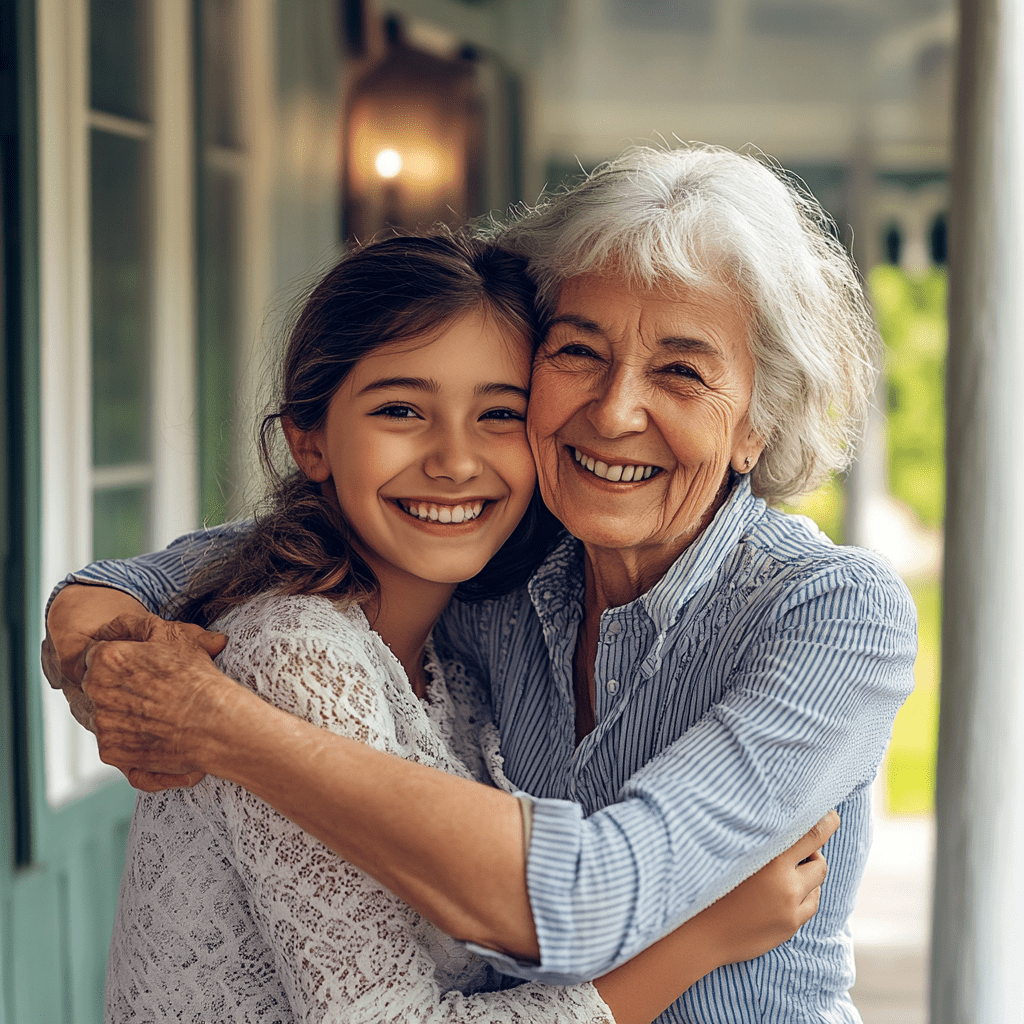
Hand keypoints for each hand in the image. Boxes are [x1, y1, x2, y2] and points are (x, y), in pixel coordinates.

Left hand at [42, 585, 225, 733]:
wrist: (213, 723)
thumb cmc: (196, 678)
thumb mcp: (171, 634)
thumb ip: (134, 624)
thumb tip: (113, 628)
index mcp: (106, 659)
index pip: (95, 655)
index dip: (118, 660)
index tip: (137, 667)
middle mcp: (96, 690)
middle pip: (97, 685)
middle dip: (117, 685)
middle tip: (149, 689)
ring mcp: (101, 723)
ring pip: (104, 714)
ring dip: (122, 712)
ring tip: (156, 712)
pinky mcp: (110, 751)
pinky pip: (113, 741)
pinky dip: (129, 738)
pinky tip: (154, 731)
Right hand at [699, 810, 838, 965]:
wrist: (698, 932)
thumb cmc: (708, 884)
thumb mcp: (731, 853)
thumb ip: (760, 838)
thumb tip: (784, 820)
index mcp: (769, 859)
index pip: (812, 834)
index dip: (827, 821)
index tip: (832, 814)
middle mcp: (784, 883)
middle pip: (820, 862)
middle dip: (813, 854)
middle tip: (799, 850)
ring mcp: (789, 908)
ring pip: (817, 885)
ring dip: (807, 876)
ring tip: (782, 874)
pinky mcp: (790, 927)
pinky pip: (810, 905)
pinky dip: (803, 896)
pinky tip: (781, 893)